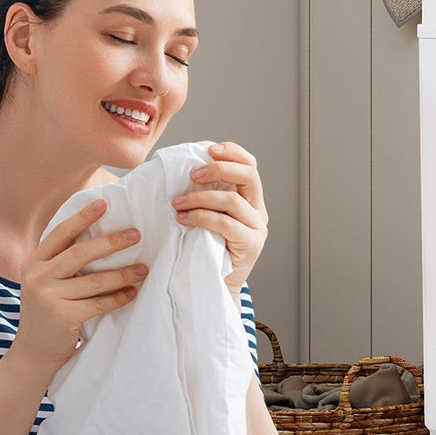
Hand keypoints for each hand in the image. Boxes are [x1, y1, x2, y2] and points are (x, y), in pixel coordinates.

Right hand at [11, 199, 147, 374]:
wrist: (33, 352)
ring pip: (94, 280)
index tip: (103, 203)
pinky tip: (133, 293)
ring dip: (123, 273)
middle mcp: (38, 277)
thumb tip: (101, 239)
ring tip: (144, 268)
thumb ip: (62, 263)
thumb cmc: (48, 312)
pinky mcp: (63, 316)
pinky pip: (99, 303)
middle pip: (80, 253)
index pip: (60, 234)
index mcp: (34, 263)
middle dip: (111, 242)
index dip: (82, 218)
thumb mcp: (45, 283)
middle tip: (136, 234)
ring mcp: (48, 297)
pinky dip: (119, 298)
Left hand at [171, 141, 268, 300]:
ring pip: (233, 200)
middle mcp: (258, 211)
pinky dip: (202, 217)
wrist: (214, 285)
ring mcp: (256, 228)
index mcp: (250, 199)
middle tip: (191, 175)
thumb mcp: (206, 215)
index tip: (209, 149)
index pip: (250, 165)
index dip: (233, 153)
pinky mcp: (250, 245)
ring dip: (200, 198)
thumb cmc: (204, 248)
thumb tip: (180, 168)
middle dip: (219, 169)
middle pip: (249, 176)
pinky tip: (184, 219)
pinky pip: (226, 223)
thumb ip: (204, 194)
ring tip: (177, 203)